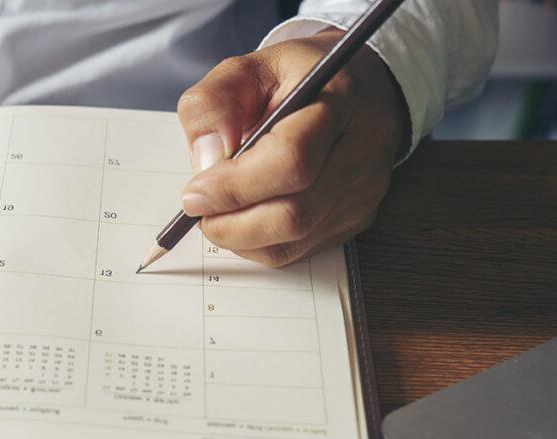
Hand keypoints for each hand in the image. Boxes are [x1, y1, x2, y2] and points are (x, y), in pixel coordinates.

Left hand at [177, 30, 408, 266]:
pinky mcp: (356, 219)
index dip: (233, 187)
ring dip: (240, 237)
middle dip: (231, 223)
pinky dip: (258, 244)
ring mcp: (363, 192)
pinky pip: (298, 250)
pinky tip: (244, 218)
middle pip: (294, 215)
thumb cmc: (295, 79)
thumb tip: (206, 161)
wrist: (354, 89)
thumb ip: (213, 105)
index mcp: (338, 101)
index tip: (193, 193)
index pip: (290, 161)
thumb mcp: (245, 70)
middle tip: (198, 211)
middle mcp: (361, 152)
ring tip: (217, 212)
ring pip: (293, 242)